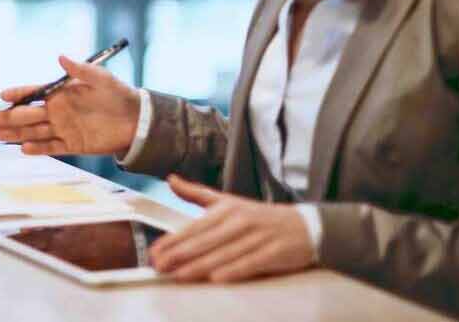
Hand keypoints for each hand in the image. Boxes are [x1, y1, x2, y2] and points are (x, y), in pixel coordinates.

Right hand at [0, 56, 139, 156]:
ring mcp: (63, 128)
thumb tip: (61, 56)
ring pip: (34, 132)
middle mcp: (57, 111)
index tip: (2, 95)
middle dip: (6, 117)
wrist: (136, 119)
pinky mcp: (72, 144)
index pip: (33, 93)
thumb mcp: (101, 78)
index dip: (18, 94)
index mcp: (60, 92)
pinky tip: (23, 149)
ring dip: (16, 134)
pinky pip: (51, 147)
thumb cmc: (118, 94)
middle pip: (26, 115)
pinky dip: (38, 149)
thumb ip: (81, 69)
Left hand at [148, 176, 315, 282]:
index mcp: (226, 209)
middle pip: (205, 241)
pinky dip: (233, 270)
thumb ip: (197, 194)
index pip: (194, 227)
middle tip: (160, 266)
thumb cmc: (259, 217)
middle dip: (179, 255)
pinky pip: (249, 263)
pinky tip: (216, 278)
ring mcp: (257, 237)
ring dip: (199, 266)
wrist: (304, 226)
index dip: (172, 240)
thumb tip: (171, 179)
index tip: (155, 251)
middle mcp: (239, 221)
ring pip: (223, 254)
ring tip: (179, 275)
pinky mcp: (273, 252)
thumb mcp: (228, 201)